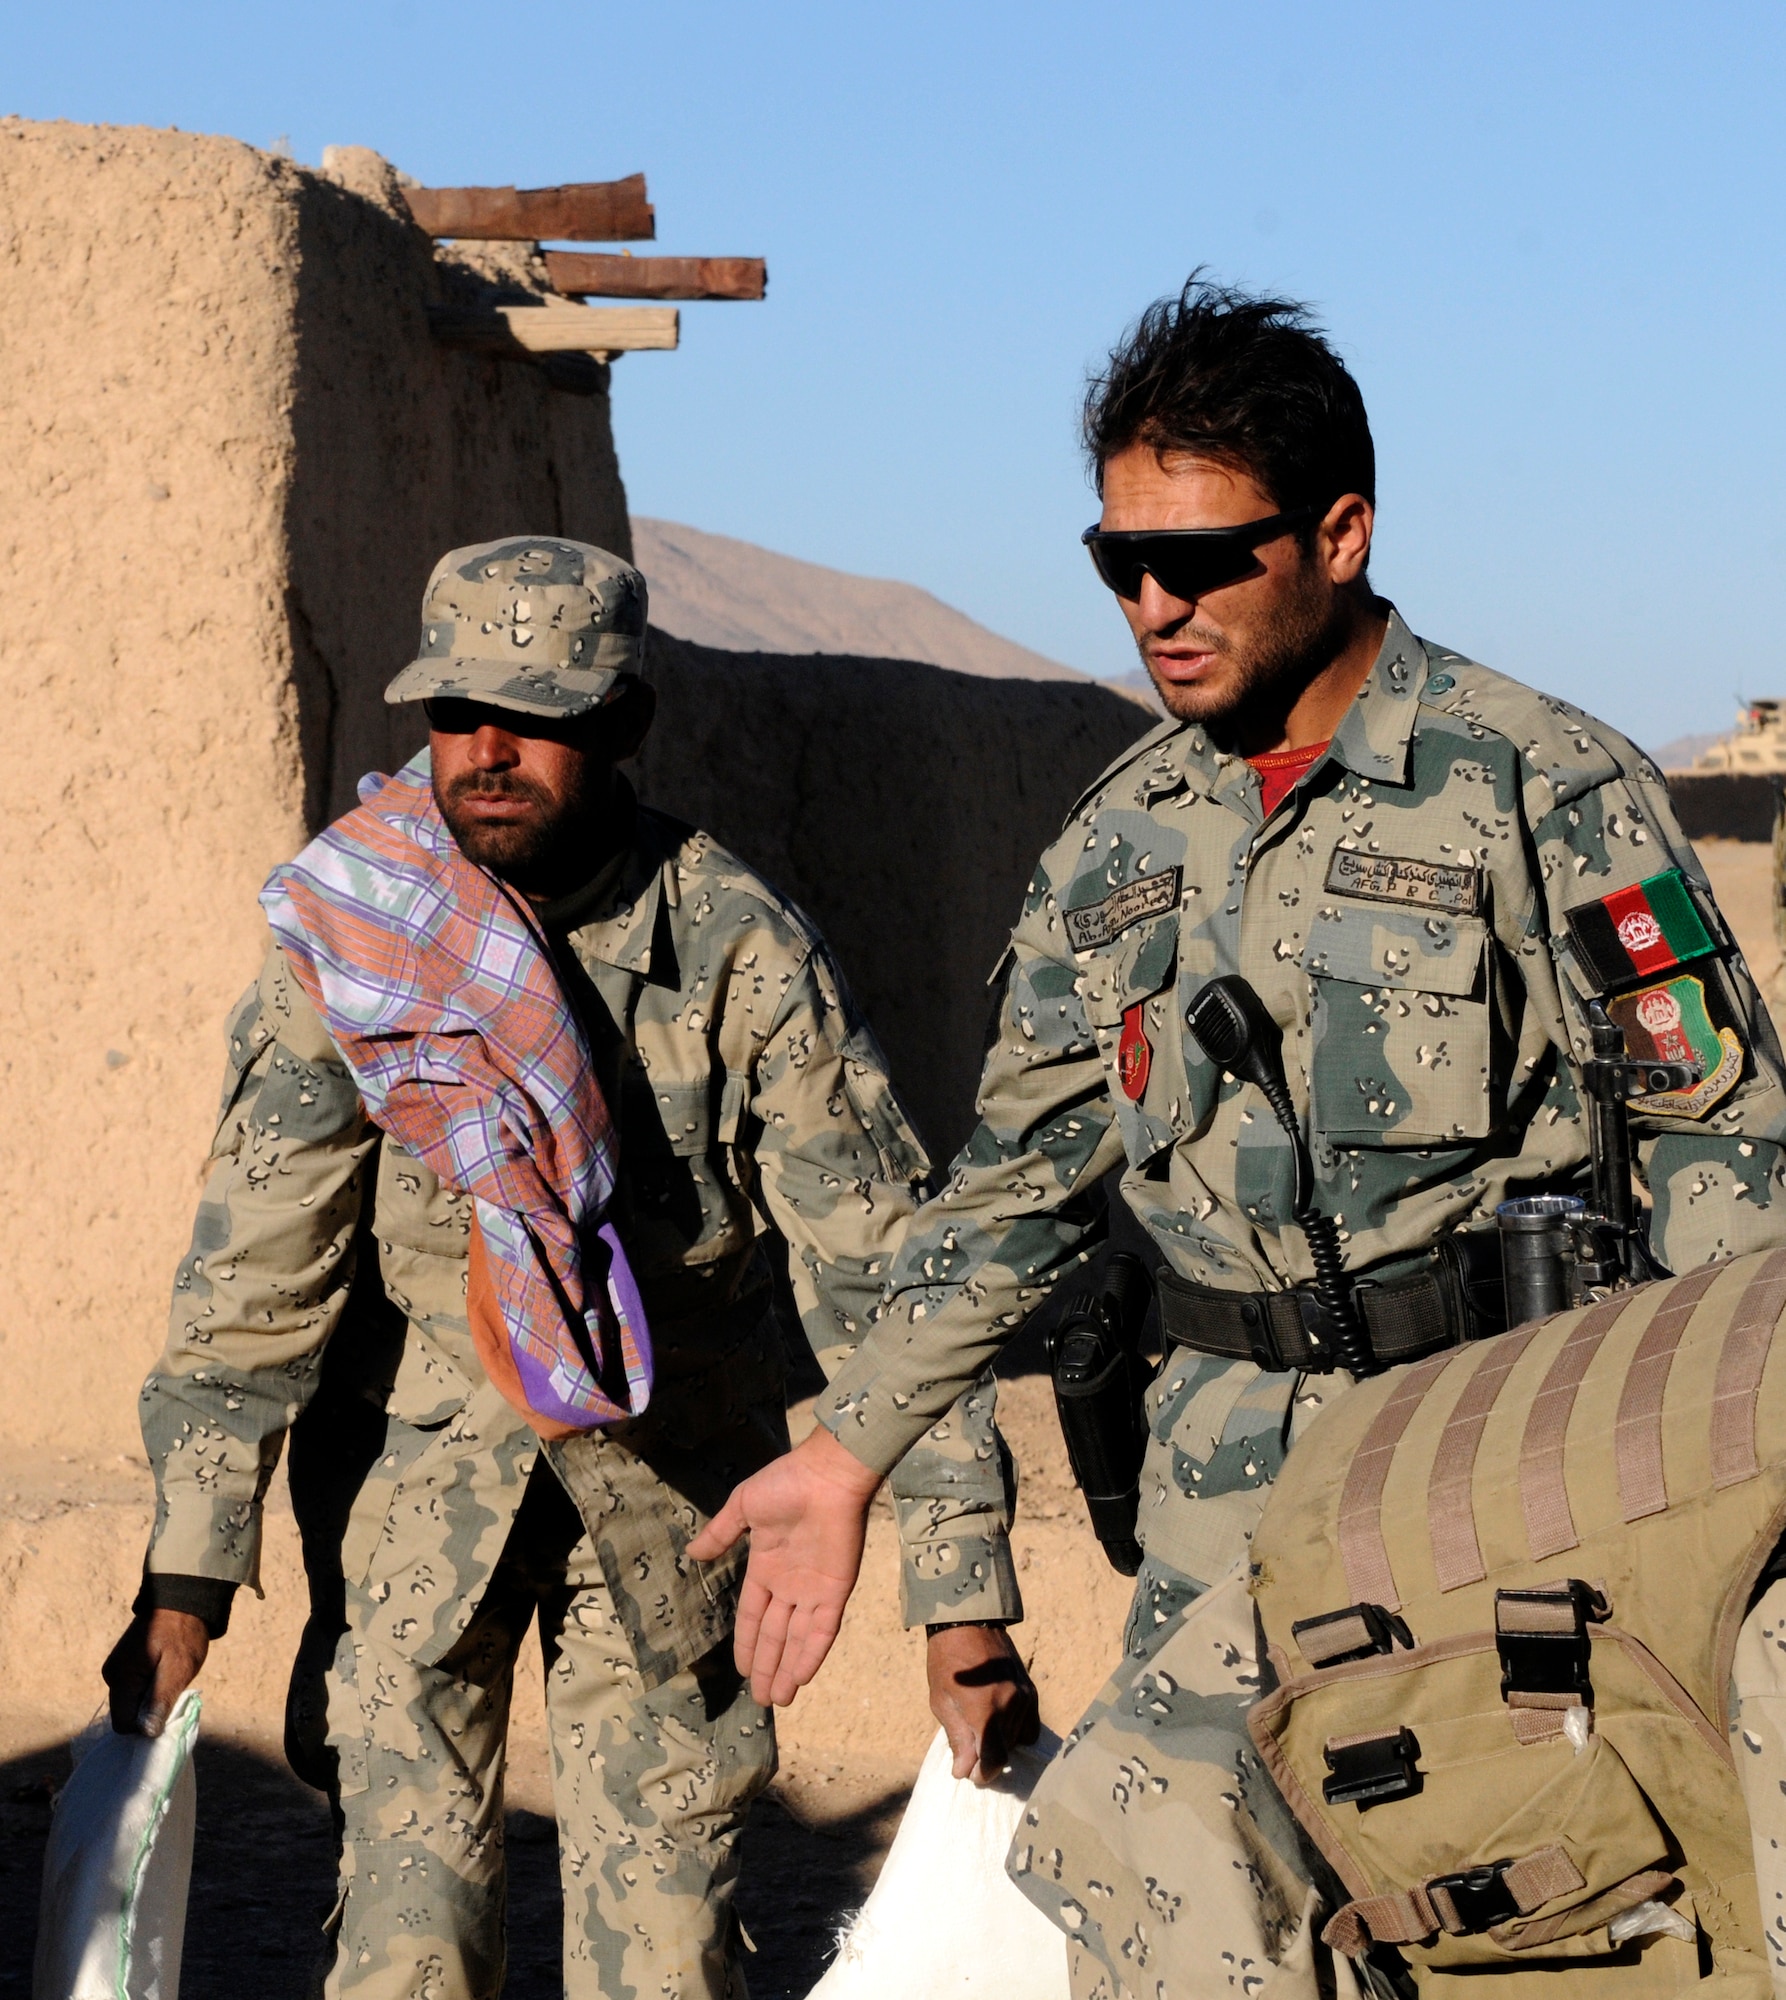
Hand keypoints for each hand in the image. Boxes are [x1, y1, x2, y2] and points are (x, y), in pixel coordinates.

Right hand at [102, 1610, 208, 1736]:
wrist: (182, 1601)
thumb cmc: (182, 1633)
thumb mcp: (178, 1667)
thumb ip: (160, 1700)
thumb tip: (147, 1733)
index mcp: (120, 1677)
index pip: (123, 1724)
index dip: (146, 1725)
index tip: (167, 1710)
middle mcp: (112, 1676)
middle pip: (127, 1715)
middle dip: (150, 1712)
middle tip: (173, 1690)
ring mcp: (117, 1670)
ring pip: (132, 1704)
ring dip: (152, 1700)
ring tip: (171, 1678)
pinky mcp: (126, 1667)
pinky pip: (135, 1691)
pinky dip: (150, 1690)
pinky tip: (166, 1674)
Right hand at [688, 1425, 881, 1705]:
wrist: (827, 1474)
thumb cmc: (785, 1484)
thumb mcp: (743, 1507)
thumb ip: (721, 1533)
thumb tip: (692, 1553)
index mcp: (766, 1565)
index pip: (753, 1614)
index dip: (746, 1641)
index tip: (740, 1668)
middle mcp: (790, 1584)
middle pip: (774, 1635)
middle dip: (766, 1666)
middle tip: (759, 1700)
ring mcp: (813, 1589)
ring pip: (796, 1639)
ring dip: (786, 1669)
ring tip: (776, 1700)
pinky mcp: (836, 1590)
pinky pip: (822, 1630)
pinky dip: (810, 1654)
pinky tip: (799, 1678)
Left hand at [926, 1623, 1041, 1784]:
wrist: (968, 1623)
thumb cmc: (947, 1662)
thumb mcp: (941, 1701)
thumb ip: (957, 1738)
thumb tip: (964, 1772)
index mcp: (986, 1710)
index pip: (995, 1760)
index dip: (983, 1774)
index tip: (971, 1773)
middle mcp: (1011, 1706)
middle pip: (1005, 1752)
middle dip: (986, 1757)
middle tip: (967, 1746)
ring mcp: (1024, 1697)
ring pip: (1016, 1740)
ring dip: (999, 1742)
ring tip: (979, 1725)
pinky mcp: (1031, 1691)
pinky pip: (1029, 1726)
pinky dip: (1016, 1731)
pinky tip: (998, 1720)